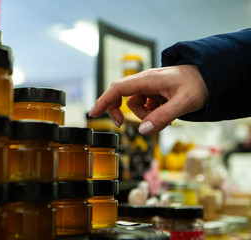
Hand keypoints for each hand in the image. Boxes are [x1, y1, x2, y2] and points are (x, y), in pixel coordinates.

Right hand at [89, 65, 207, 134]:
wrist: (210, 77)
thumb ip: (163, 117)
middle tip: (123, 125)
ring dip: (146, 115)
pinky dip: (152, 113)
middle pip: (121, 96)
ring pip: (135, 105)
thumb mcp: (184, 103)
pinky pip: (145, 107)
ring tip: (166, 114)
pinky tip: (167, 111)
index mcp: (149, 79)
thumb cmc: (198, 85)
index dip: (104, 100)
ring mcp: (149, 87)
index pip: (118, 89)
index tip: (93, 113)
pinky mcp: (154, 93)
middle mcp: (146, 81)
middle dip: (121, 112)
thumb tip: (143, 130)